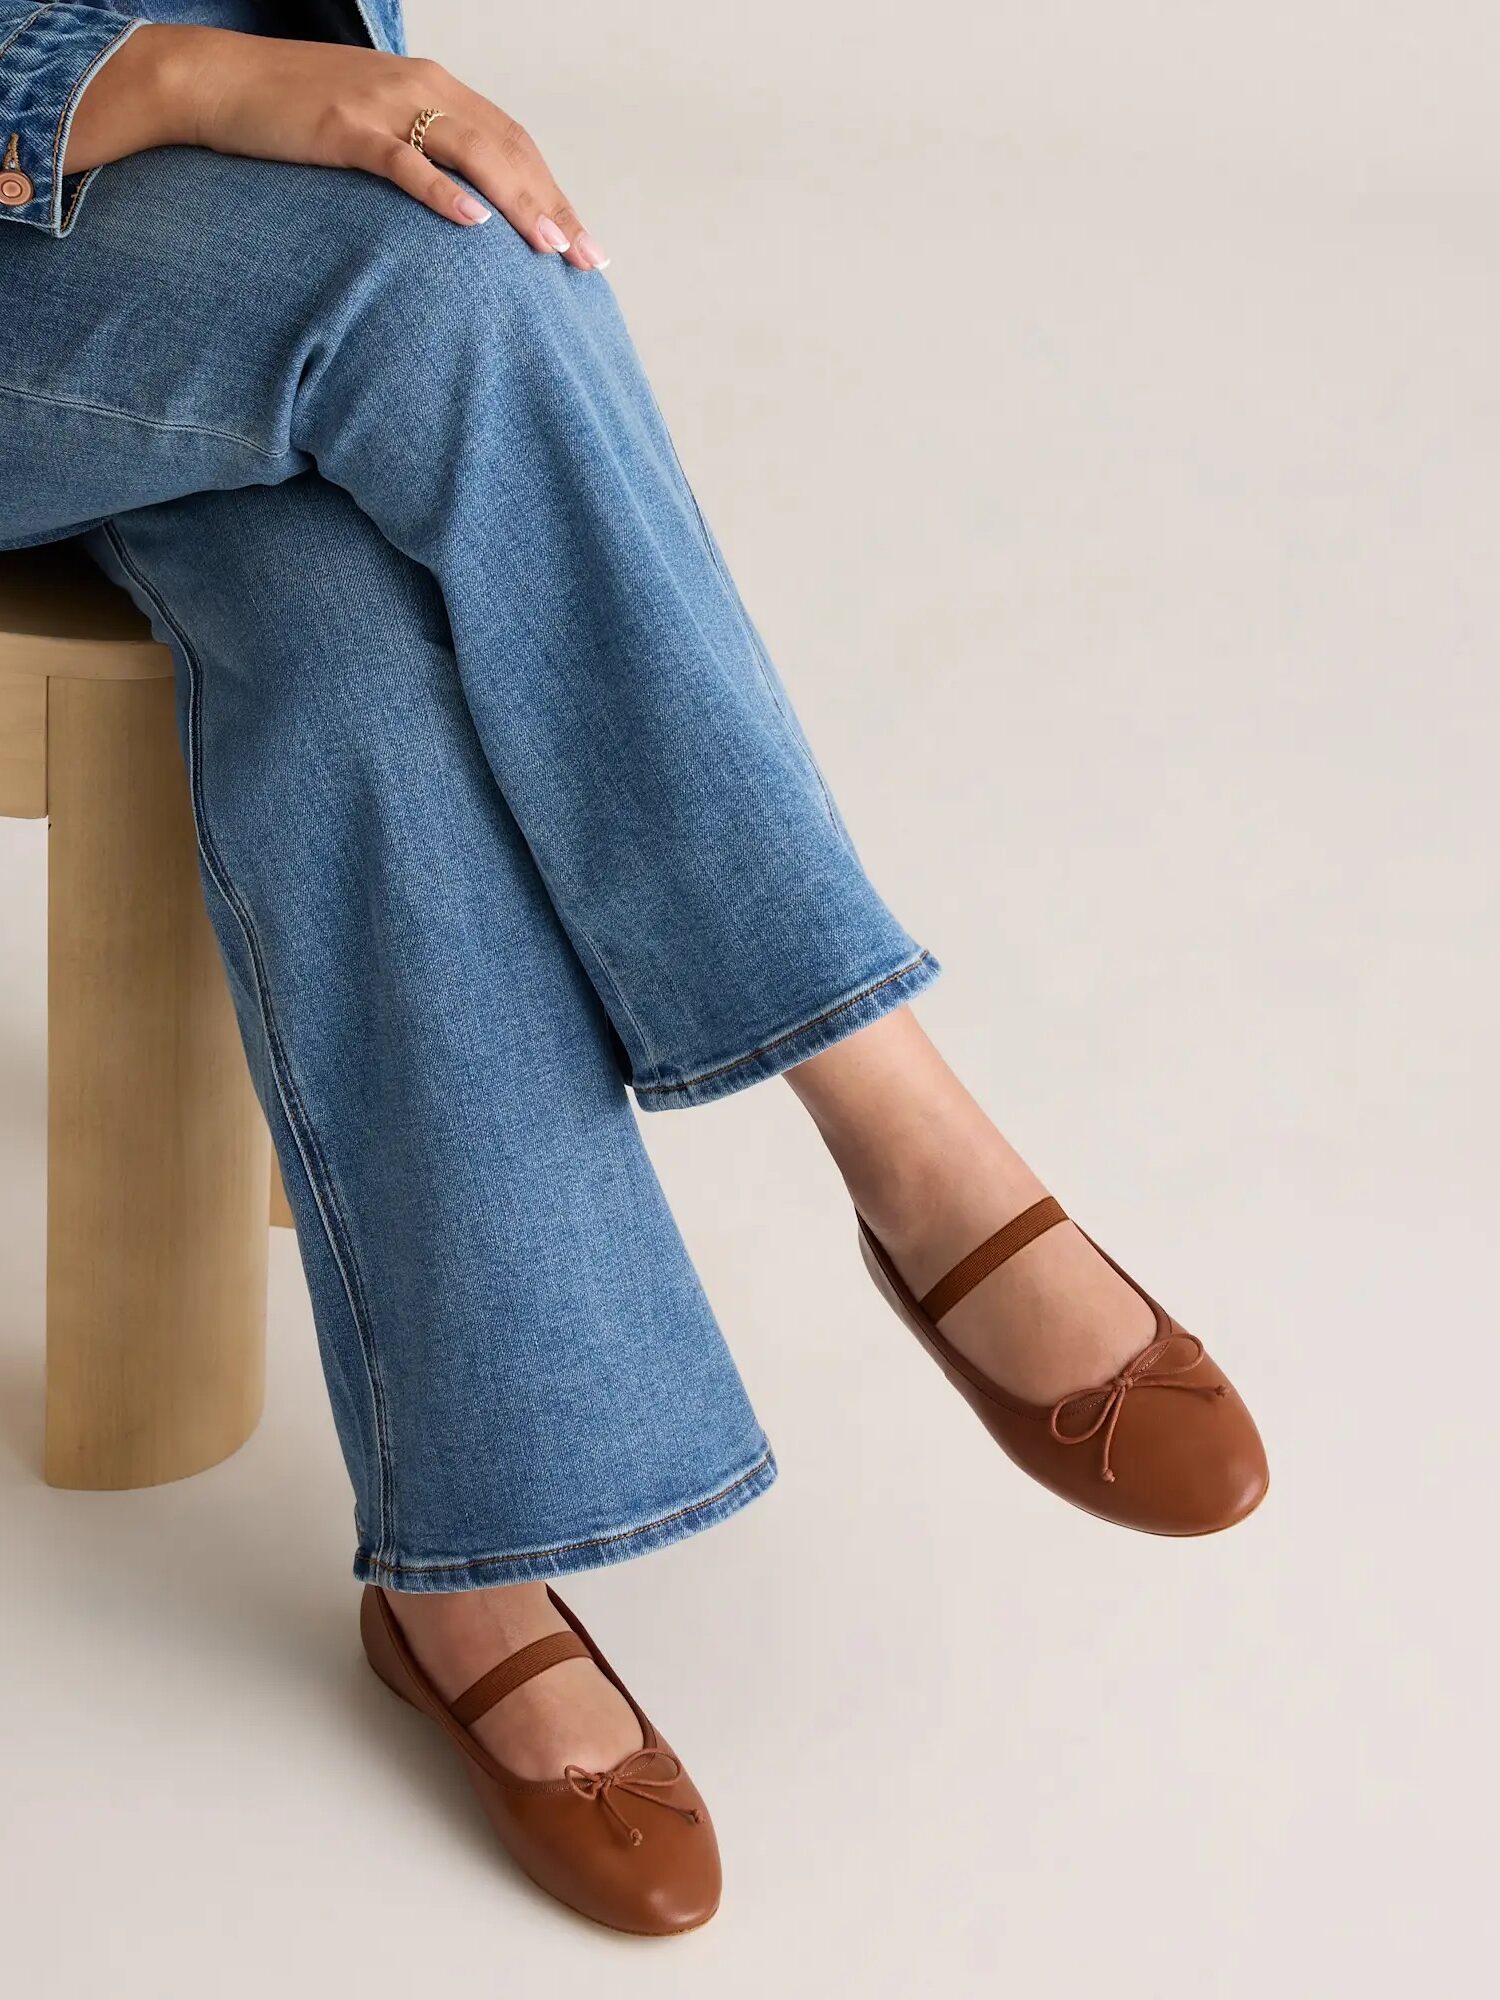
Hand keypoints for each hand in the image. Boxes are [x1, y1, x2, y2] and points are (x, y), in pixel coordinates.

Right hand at [64, 25, 608, 267]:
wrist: (219, 81)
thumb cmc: (297, 114)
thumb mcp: (375, 127)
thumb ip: (422, 153)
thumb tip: (462, 208)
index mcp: (433, 87)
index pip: (513, 142)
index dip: (554, 191)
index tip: (583, 244)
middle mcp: (420, 87)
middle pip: (506, 148)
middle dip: (552, 205)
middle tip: (587, 260)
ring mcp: (384, 105)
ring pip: (471, 152)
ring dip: (517, 201)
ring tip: (550, 247)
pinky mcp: (346, 128)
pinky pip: (404, 161)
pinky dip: (441, 190)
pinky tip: (471, 223)